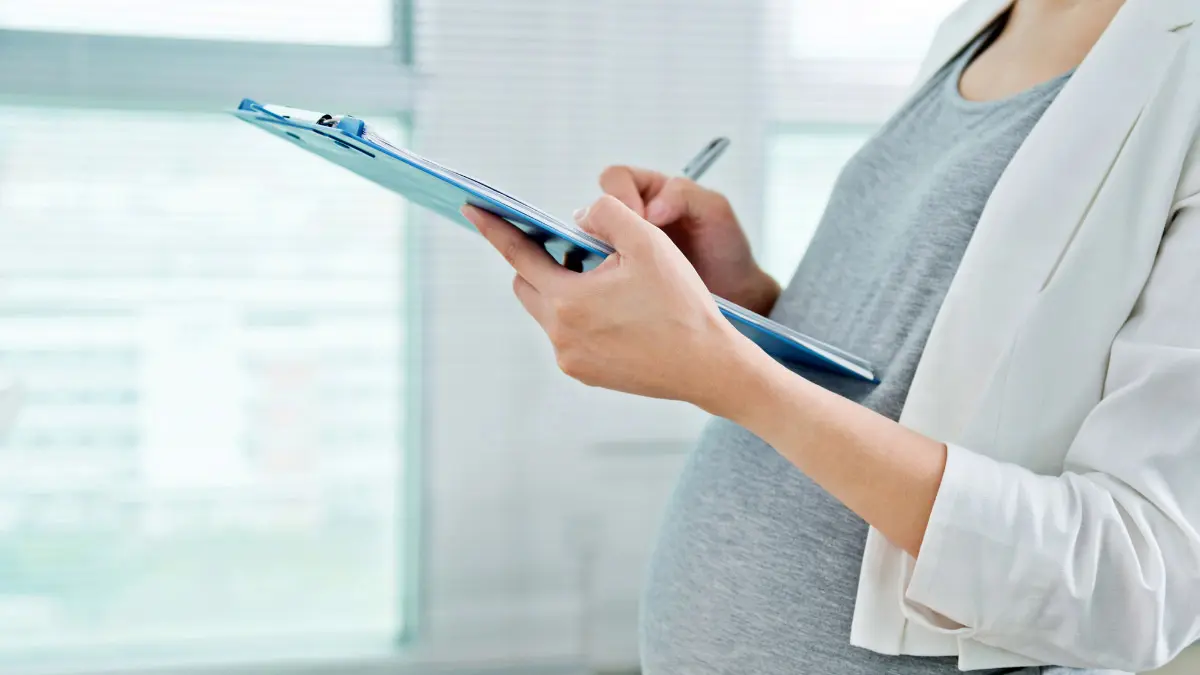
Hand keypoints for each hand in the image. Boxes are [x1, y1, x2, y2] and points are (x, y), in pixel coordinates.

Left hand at [461, 196, 767, 411]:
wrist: (710, 366)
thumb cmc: (682, 303)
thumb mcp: (647, 242)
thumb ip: (605, 215)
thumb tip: (576, 219)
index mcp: (568, 300)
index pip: (518, 255)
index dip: (495, 227)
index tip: (471, 209)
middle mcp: (561, 335)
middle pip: (529, 284)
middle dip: (543, 261)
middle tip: (577, 247)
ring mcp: (572, 360)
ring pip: (549, 310)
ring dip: (565, 289)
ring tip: (608, 280)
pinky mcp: (587, 374)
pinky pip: (569, 335)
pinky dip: (581, 315)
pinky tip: (619, 310)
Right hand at [599, 165, 780, 314]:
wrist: (736, 293)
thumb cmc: (727, 246)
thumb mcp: (715, 210)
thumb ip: (685, 195)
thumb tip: (649, 210)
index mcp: (651, 190)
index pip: (617, 178)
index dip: (621, 195)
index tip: (639, 218)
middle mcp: (632, 216)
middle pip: (596, 208)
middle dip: (606, 225)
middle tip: (624, 246)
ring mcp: (624, 247)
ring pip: (592, 240)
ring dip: (601, 252)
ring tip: (621, 268)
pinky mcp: (621, 276)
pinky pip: (600, 269)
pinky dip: (603, 274)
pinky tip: (620, 284)